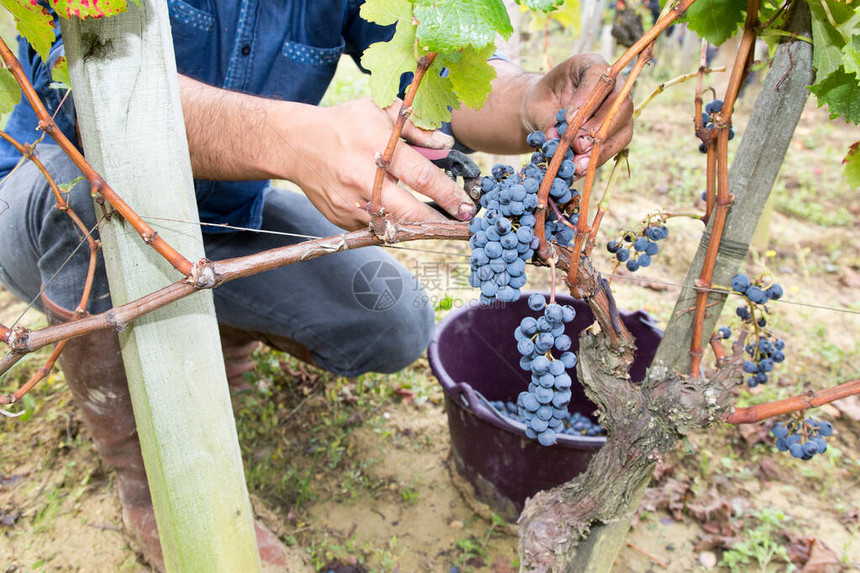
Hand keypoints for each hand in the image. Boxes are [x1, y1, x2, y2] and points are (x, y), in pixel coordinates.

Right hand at [283, 98, 475, 230]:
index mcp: (376, 147)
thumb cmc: (345, 124)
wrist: (297, 144)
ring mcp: (350, 203)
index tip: (466, 206)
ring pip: (393, 226)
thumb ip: (416, 128)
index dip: (448, 195)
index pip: (421, 177)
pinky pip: (374, 228)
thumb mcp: (380, 111)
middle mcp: (362, 178)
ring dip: (416, 227)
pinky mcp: (341, 218)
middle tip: (459, 224)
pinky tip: (400, 216)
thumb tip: (446, 144)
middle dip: (438, 222)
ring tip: (435, 223)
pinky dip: (390, 225)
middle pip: (409, 211)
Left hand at [522, 53, 633, 176]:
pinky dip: (597, 160)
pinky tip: (581, 170)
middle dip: (598, 129)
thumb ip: (549, 119)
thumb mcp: (539, 105)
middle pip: (620, 105)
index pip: (600, 77)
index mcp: (592, 66)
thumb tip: (555, 138)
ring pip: (623, 130)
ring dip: (601, 150)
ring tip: (578, 165)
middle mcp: (614, 86)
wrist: (545, 113)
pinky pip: (616, 148)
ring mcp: (620, 111)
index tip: (568, 119)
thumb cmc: (543, 101)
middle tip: (577, 145)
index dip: (587, 100)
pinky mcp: (619, 133)